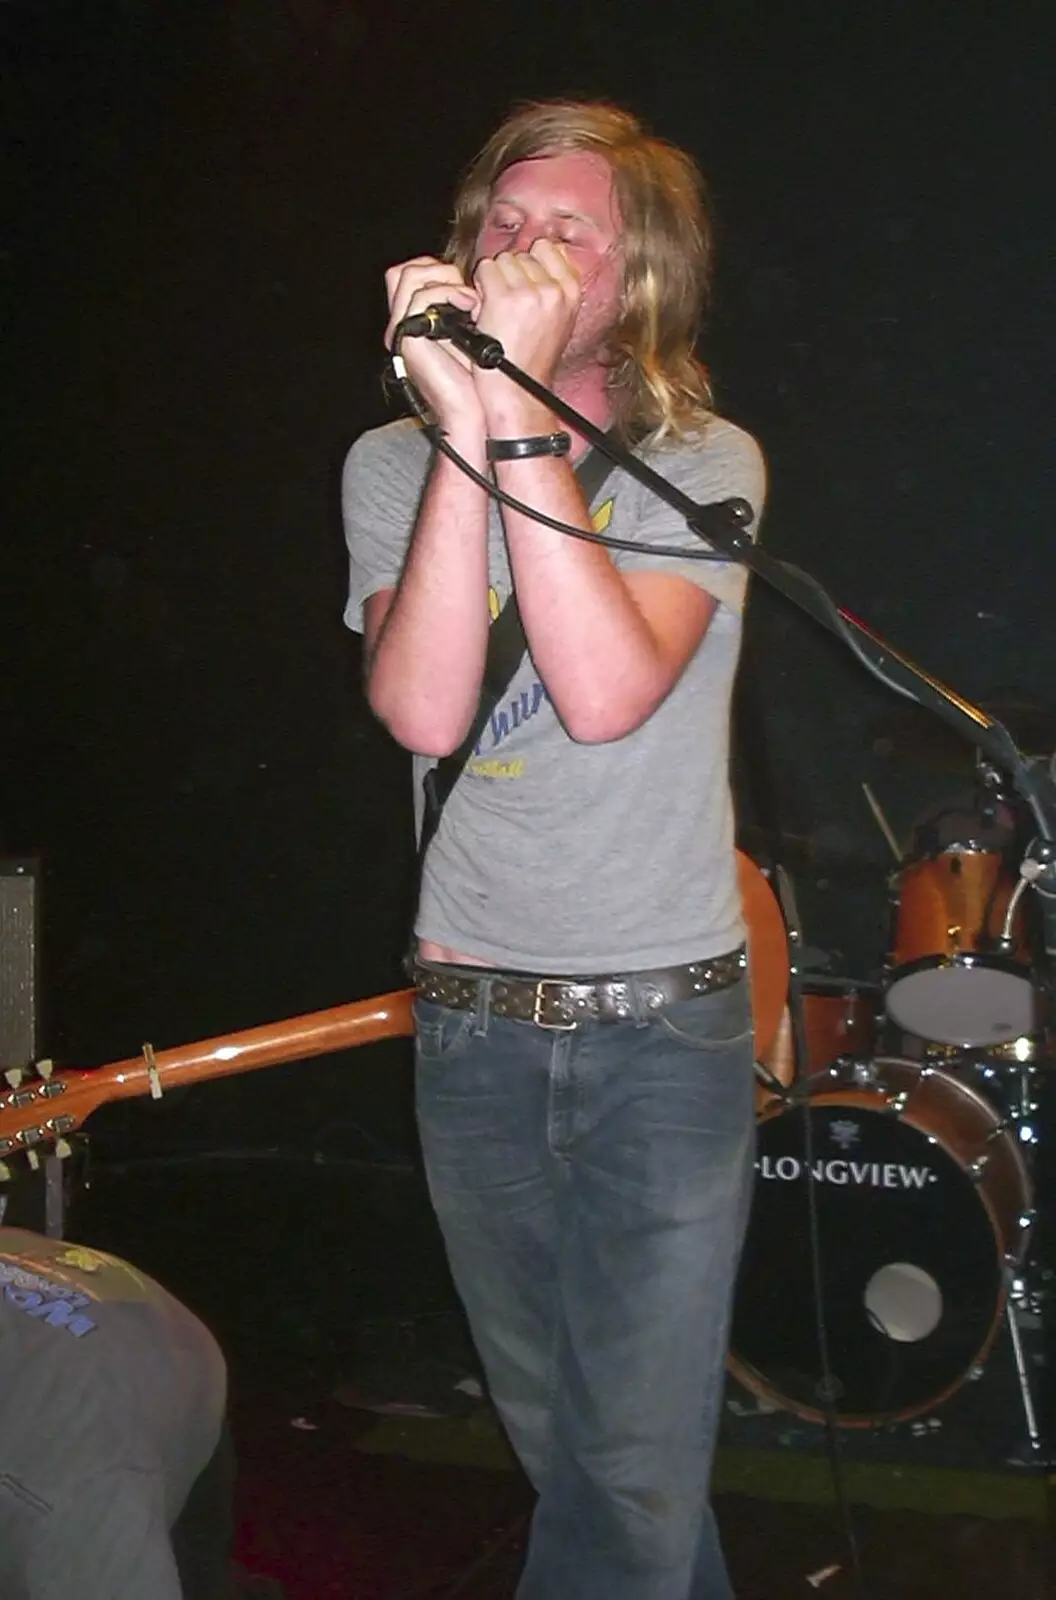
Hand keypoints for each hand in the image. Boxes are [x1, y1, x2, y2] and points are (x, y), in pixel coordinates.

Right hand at [384, 256, 484, 436]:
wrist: (473, 410)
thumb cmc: (479, 380)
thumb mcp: (476, 332)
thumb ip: (466, 304)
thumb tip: (478, 277)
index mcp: (420, 320)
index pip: (414, 273)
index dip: (440, 269)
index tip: (469, 283)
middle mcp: (407, 323)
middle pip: (407, 270)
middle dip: (443, 271)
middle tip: (471, 294)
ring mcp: (405, 330)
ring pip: (409, 276)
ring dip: (446, 281)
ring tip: (472, 302)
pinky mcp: (409, 338)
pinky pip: (420, 298)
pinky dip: (446, 293)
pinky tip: (469, 306)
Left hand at [472, 239, 581, 423]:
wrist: (519, 392)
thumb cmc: (532, 361)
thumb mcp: (558, 319)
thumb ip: (554, 286)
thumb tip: (544, 247)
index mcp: (571, 292)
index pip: (548, 249)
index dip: (530, 264)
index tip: (522, 284)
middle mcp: (554, 289)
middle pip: (522, 255)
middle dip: (511, 275)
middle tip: (509, 308)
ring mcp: (530, 293)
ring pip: (503, 261)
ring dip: (494, 281)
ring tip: (498, 312)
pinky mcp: (504, 298)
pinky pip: (485, 270)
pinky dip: (480, 287)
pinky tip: (485, 311)